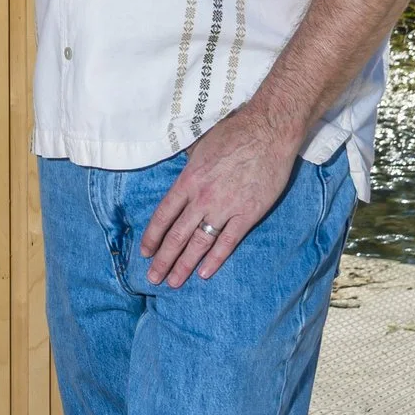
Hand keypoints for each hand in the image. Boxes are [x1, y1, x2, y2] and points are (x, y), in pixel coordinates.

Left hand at [138, 104, 303, 285]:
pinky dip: (215, 259)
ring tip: (173, 282)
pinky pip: (228, 242)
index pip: (163, 215)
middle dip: (163, 259)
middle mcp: (202, 197)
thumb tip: (181, 179)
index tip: (145, 252)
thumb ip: (188, 168)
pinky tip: (203, 273)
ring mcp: (225, 208)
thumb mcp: (199, 147)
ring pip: (199, 243)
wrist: (268, 132)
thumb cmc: (234, 134)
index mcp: (187, 180)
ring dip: (184, 264)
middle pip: (177, 234)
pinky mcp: (248, 214)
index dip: (152, 236)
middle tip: (153, 277)